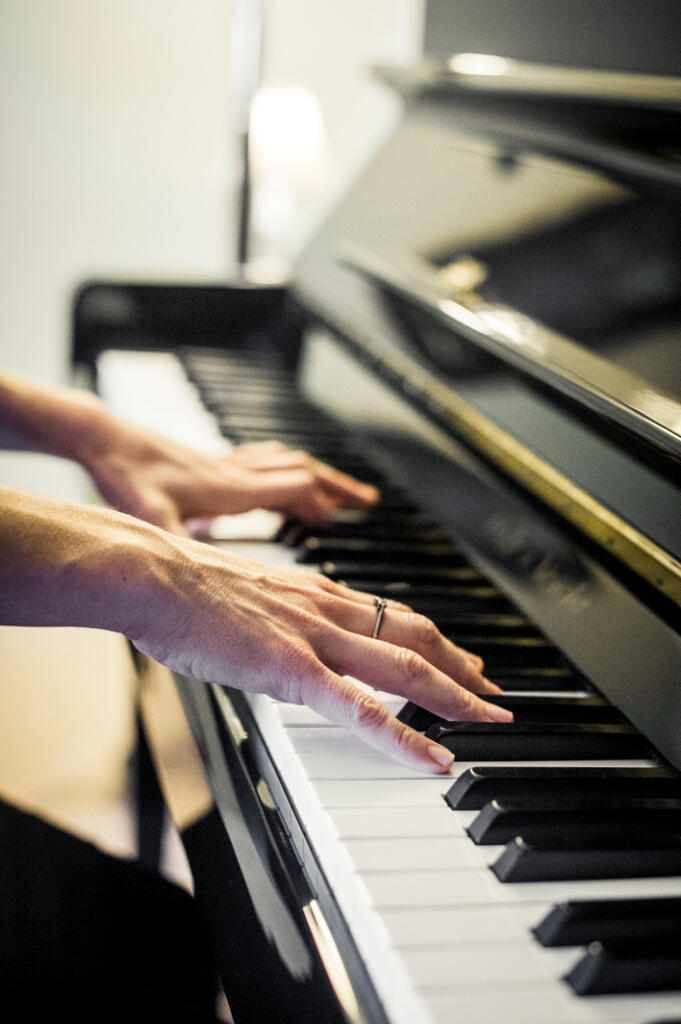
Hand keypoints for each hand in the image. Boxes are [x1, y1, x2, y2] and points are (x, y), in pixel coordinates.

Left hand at [84, 427, 378, 533]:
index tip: (346, 518)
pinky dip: (283, 469)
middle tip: (368, 500)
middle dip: (338, 485)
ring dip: (317, 474)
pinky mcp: (211, 463)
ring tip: (338, 490)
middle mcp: (236, 472)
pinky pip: (263, 460)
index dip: (323, 501)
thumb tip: (201, 580)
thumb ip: (181, 548)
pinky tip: (277, 482)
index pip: (294, 486)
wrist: (106, 440)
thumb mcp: (154, 519)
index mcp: (231, 489)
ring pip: (286, 461)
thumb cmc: (128, 476)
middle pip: (302, 470)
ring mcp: (226, 465)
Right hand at [127, 535, 512, 773]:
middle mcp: (327, 609)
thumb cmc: (184, 586)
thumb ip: (275, 615)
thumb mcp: (246, 594)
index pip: (391, 614)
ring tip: (489, 717)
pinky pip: (361, 709)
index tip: (457, 657)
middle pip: (415, 636)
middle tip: (491, 690)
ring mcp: (314, 638)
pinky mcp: (293, 669)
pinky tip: (435, 759)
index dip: (433, 639)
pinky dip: (405, 737)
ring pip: (405, 667)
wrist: (153, 574)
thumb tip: (278, 636)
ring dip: (455, 694)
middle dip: (460, 665)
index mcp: (315, 592)